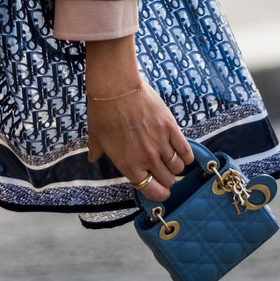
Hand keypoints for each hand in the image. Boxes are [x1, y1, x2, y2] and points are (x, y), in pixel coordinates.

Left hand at [84, 36, 193, 201]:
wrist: (116, 87)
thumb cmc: (103, 110)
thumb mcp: (95, 135)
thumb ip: (96, 151)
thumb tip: (92, 158)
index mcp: (128, 165)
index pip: (152, 191)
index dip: (159, 193)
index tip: (160, 190)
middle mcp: (146, 158)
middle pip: (168, 180)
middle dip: (167, 179)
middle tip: (164, 171)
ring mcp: (160, 144)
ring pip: (178, 167)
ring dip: (176, 167)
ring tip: (171, 160)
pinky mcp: (170, 128)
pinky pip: (185, 150)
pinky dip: (187, 155)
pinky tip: (184, 154)